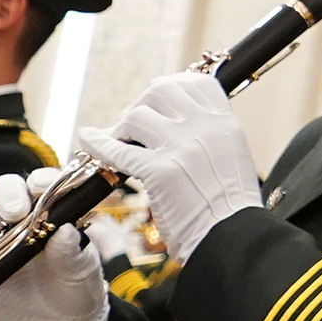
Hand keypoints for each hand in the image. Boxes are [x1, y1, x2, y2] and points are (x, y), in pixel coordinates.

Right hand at [0, 173, 108, 320]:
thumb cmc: (73, 291)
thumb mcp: (79, 273)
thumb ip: (72, 253)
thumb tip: (65, 232)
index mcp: (47, 214)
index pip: (41, 186)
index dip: (39, 182)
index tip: (42, 189)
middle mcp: (15, 222)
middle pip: (3, 193)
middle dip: (5, 195)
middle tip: (14, 213)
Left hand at [84, 72, 264, 260]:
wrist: (234, 238)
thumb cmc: (231, 209)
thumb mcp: (234, 158)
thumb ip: (212, 137)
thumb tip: (179, 126)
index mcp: (226, 124)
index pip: (196, 83)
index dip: (172, 87)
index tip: (158, 101)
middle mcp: (204, 128)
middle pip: (161, 90)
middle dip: (142, 103)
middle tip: (134, 123)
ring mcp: (181, 146)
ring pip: (137, 115)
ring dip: (123, 127)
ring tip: (121, 142)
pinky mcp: (159, 171)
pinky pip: (118, 149)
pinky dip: (98, 142)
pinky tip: (88, 138)